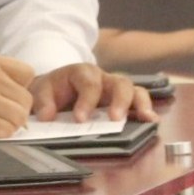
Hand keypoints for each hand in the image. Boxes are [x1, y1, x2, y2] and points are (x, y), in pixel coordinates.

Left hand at [30, 63, 157, 122]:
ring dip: (140, 104)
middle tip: (115, 119)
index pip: (88, 83)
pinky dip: (147, 110)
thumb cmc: (52, 90)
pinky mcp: (124, 102)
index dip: (86, 101)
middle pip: (119, 82)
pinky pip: (139, 102)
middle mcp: (103, 78)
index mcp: (82, 72)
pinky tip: (151, 122)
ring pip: (134, 90)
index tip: (80, 119)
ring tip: (145, 120)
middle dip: (119, 101)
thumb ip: (43, 101)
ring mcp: (116, 90)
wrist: (55, 90)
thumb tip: (47, 116)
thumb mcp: (42, 91)